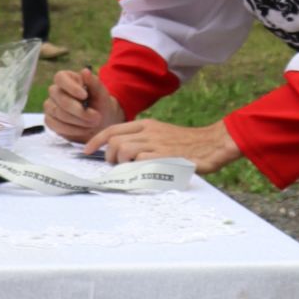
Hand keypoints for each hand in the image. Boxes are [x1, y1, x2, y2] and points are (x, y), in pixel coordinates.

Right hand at [43, 66, 118, 141]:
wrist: (100, 122)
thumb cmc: (100, 104)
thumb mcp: (101, 93)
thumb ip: (94, 82)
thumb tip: (85, 71)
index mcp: (66, 78)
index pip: (60, 78)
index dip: (71, 87)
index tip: (84, 96)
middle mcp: (55, 90)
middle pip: (60, 98)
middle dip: (80, 111)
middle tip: (96, 117)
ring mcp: (50, 105)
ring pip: (58, 113)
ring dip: (78, 121)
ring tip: (92, 123)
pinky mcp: (50, 120)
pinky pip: (55, 125)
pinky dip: (72, 129)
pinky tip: (83, 129)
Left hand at [84, 114, 238, 176]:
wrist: (213, 143)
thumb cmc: (188, 144)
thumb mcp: (162, 136)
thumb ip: (144, 142)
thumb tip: (122, 155)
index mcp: (147, 125)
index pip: (113, 129)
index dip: (95, 141)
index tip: (85, 151)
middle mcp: (149, 132)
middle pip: (114, 140)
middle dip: (108, 156)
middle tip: (114, 166)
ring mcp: (156, 143)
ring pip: (123, 149)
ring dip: (120, 163)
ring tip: (129, 170)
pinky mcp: (164, 155)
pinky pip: (139, 160)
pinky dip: (134, 168)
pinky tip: (140, 172)